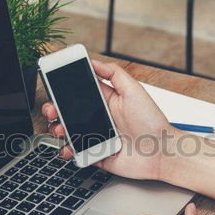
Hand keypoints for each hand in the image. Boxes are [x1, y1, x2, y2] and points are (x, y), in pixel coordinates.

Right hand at [42, 60, 171, 179]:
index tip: (53, 83)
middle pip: (68, 112)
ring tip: (59, 128)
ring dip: (57, 129)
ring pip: (67, 132)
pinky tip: (68, 146)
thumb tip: (93, 60)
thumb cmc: (153, 122)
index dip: (64, 88)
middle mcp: (98, 118)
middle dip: (55, 109)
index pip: (79, 91)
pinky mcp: (95, 154)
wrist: (162, 153)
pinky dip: (67, 150)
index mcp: (106, 101)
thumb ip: (113, 74)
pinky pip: (75, 152)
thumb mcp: (134, 90)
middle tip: (52, 109)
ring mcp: (96, 136)